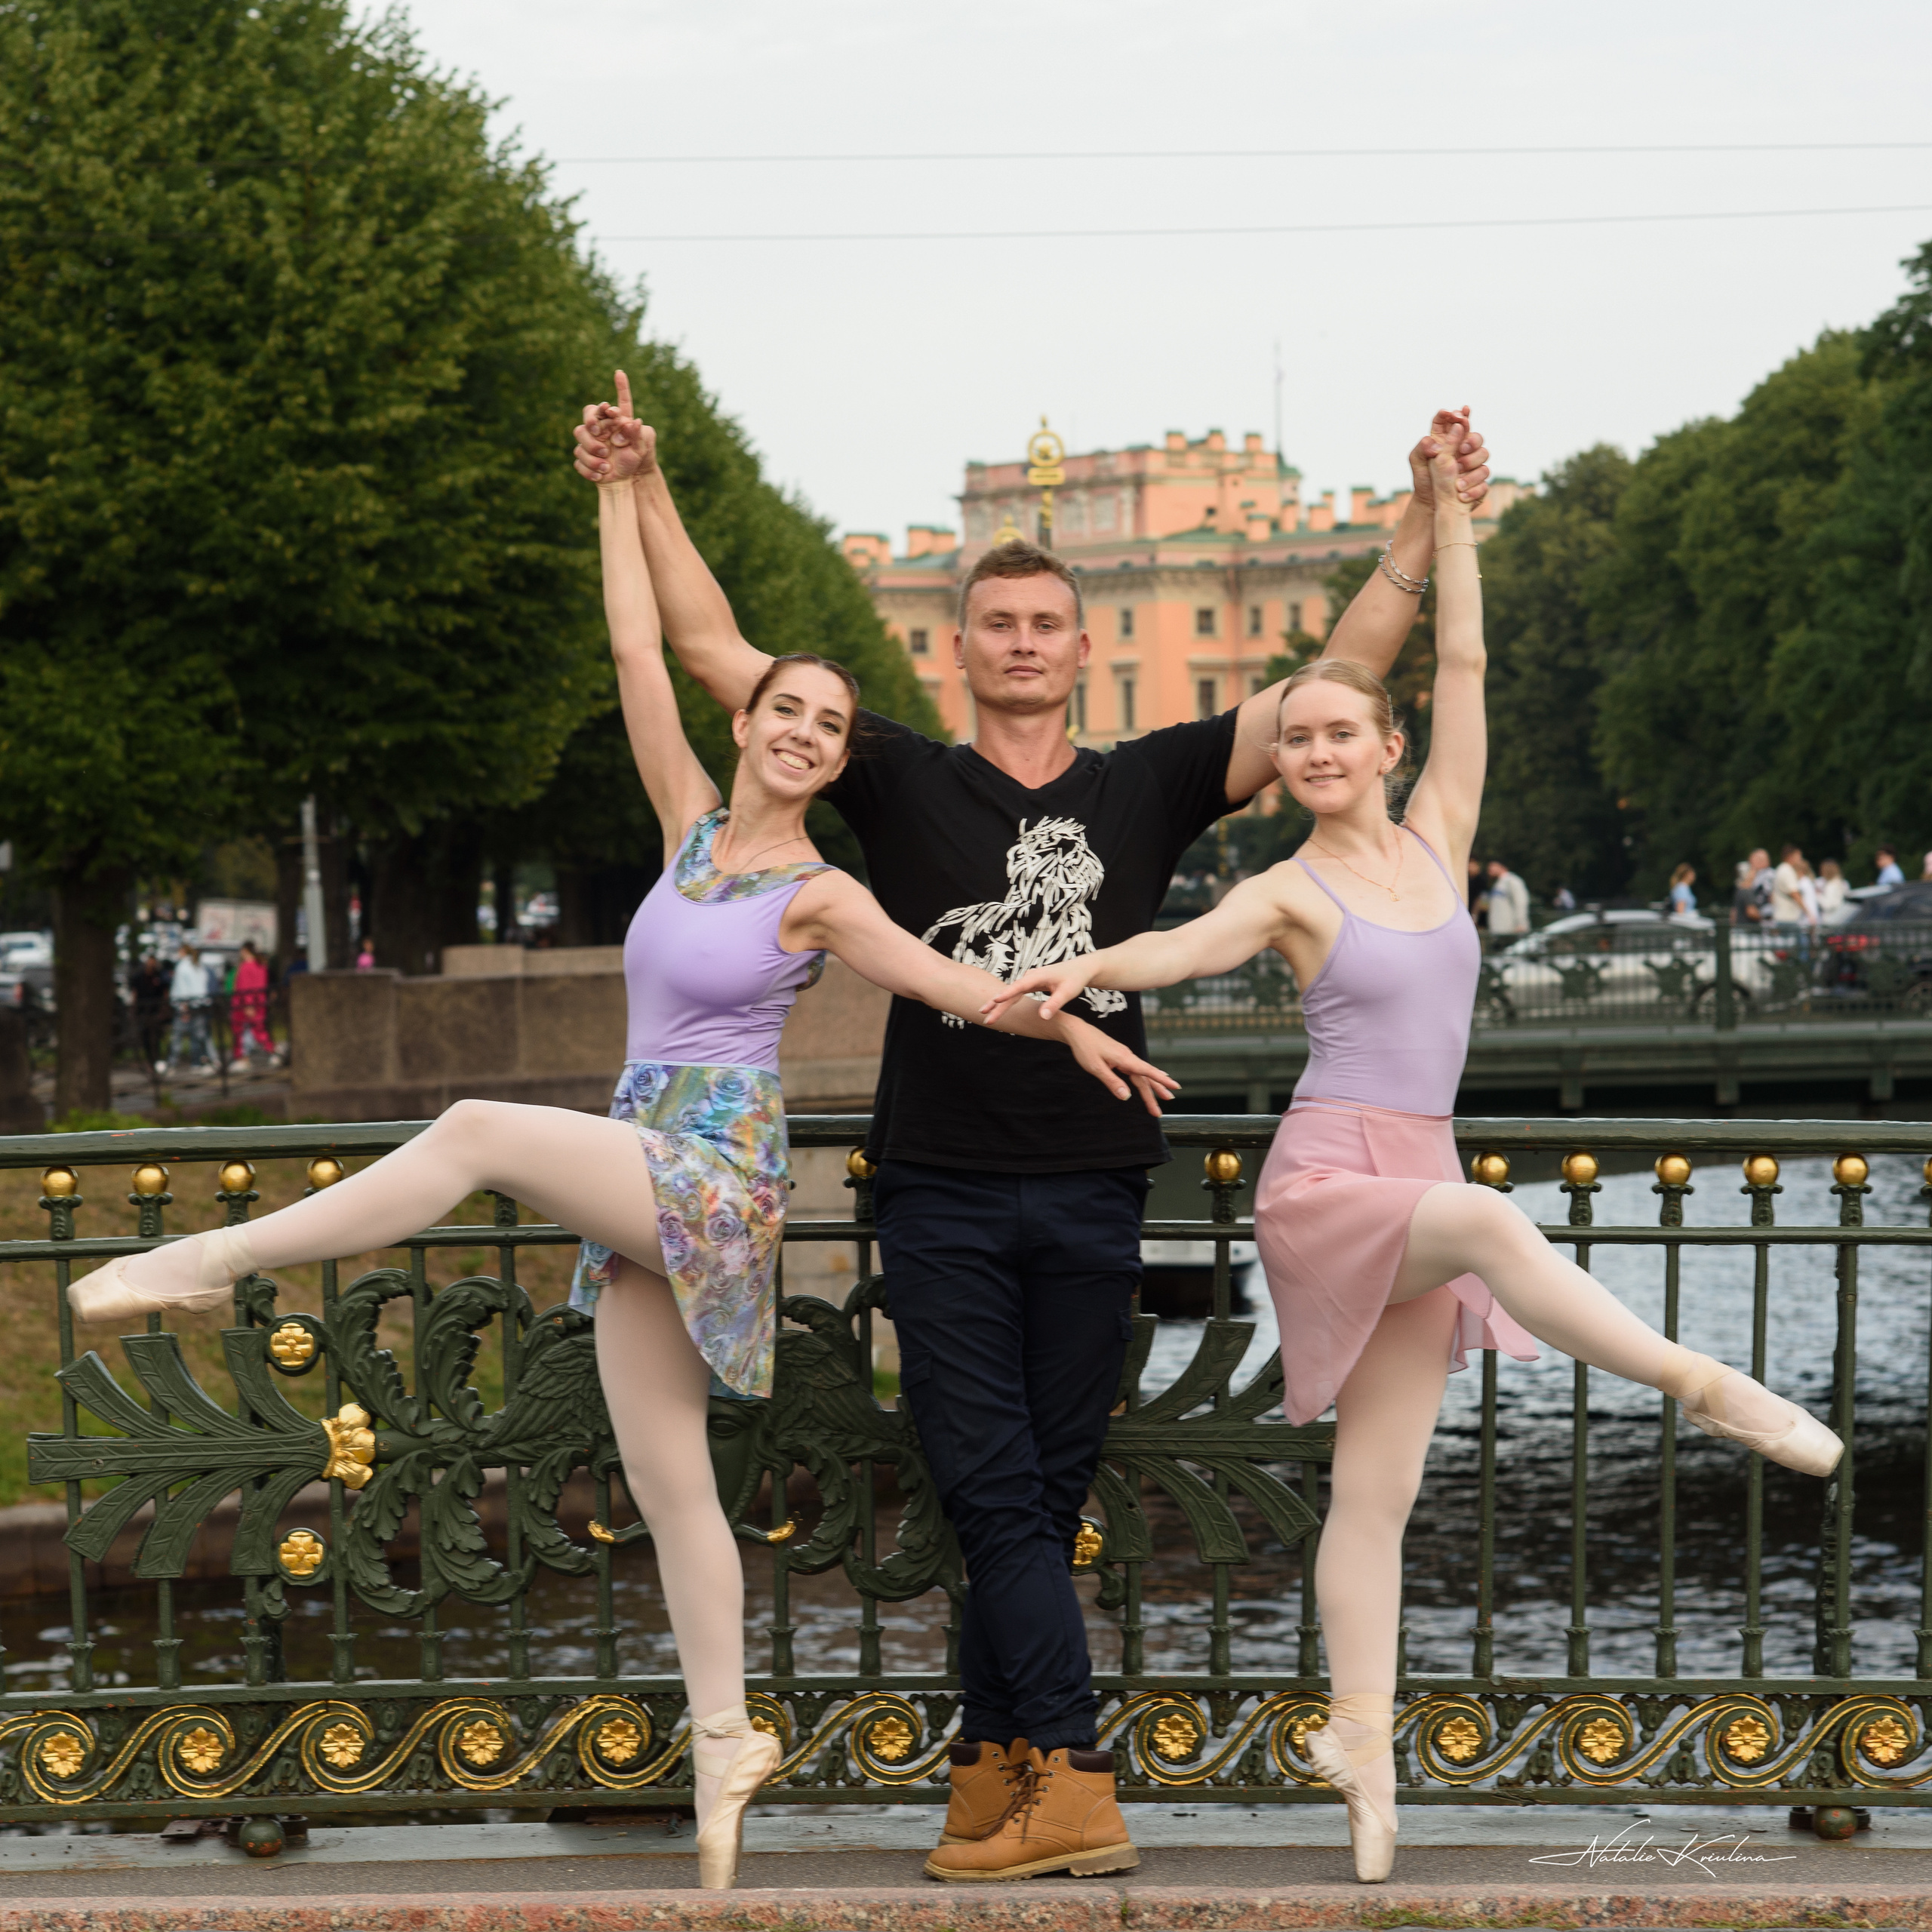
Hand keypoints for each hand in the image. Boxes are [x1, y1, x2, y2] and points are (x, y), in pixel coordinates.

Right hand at [572, 369, 658, 485]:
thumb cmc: (634, 461)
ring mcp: (589, 440)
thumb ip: (638, 435)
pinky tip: (601, 474)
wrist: (623, 481)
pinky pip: (578, 457)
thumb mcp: (640, 449)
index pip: (615, 403)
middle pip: (588, 414)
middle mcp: (600, 427)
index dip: (621, 387)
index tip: (619, 380)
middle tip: (598, 431)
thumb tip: (634, 421)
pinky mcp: (582, 455)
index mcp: (615, 422)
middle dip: (591, 420)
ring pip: (579, 434)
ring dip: (592, 448)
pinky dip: (589, 467)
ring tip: (607, 463)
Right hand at [979, 959, 1098, 1024]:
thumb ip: (1054, 1004)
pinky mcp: (1032, 983)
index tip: (995, 1000)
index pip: (1019, 987)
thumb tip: (1042, 1017)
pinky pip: (1017, 993)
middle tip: (983, 1014)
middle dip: (996, 1003)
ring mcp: (1030, 979)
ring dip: (999, 1004)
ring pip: (1012, 993)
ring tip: (987, 1015)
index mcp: (1037, 976)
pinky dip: (1008, 1001)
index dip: (1006, 994)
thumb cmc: (1075, 979)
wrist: (1080, 969)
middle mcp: (1031, 976)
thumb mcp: (1067, 992)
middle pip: (1011, 991)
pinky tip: (999, 1008)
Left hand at [1067, 1024, 1180, 1116]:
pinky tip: (1149, 1082)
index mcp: (1124, 1058)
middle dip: (1154, 1094)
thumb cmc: (1085, 1047)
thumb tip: (1126, 1097)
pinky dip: (1144, 1079)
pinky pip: (1135, 1071)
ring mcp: (1124, 1057)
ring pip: (1140, 1076)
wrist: (1077, 1031)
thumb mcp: (1096, 1067)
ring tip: (1160, 1101)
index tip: (1175, 1087)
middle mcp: (1127, 1057)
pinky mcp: (1120, 1058)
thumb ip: (1112, 1082)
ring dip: (1149, 1089)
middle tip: (1160, 1111)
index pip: (1147, 1071)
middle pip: (1144, 1078)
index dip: (1162, 1080)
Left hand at [1407, 407, 1488, 511]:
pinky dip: (1473, 483)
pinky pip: (1484, 476)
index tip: (1456, 414)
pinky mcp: (1480, 479)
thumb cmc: (1424, 480)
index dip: (1457, 415)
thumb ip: (1424, 446)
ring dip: (1471, 462)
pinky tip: (1459, 488)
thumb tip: (1439, 436)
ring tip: (1458, 471)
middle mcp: (1463, 450)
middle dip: (1471, 440)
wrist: (1433, 504)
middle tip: (1462, 448)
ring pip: (1484, 454)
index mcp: (1448, 442)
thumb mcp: (1418, 461)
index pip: (1455, 423)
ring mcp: (1474, 464)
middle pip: (1476, 436)